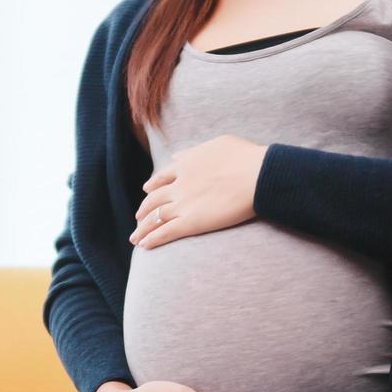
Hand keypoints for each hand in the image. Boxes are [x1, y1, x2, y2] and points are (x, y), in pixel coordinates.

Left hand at [129, 135, 268, 249]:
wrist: (257, 174)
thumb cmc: (245, 157)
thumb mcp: (217, 144)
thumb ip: (194, 152)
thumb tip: (178, 156)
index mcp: (185, 165)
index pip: (162, 178)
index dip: (152, 187)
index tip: (147, 191)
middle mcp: (179, 185)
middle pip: (153, 200)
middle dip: (144, 210)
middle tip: (138, 217)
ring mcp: (183, 204)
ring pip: (155, 218)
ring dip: (142, 229)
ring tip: (135, 238)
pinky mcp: (191, 222)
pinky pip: (165, 233)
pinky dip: (152, 240)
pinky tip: (144, 246)